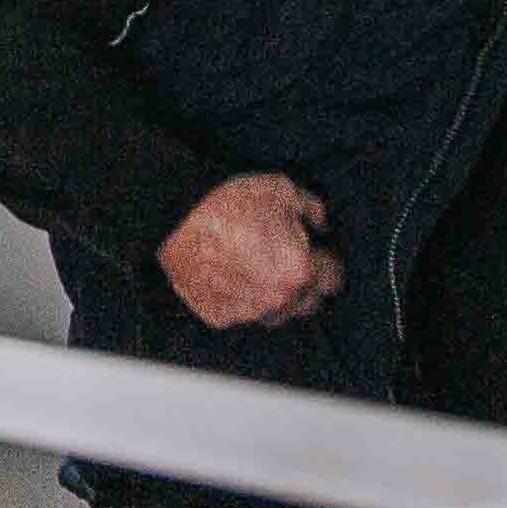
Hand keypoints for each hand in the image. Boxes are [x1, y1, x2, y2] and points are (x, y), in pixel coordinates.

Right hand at [159, 172, 342, 332]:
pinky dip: (242, 299)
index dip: (326, 260)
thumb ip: (312, 211)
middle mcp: (278, 300)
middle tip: (287, 259)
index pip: (333, 279)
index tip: (316, 251)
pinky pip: (242, 314)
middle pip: (308, 302)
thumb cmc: (225, 204)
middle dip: (304, 283)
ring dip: (275, 296)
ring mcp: (247, 312)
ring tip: (258, 268)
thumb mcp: (282, 190)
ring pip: (276, 313)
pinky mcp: (219, 316)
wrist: (173, 218)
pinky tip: (232, 275)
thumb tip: (320, 224)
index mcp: (300, 272)